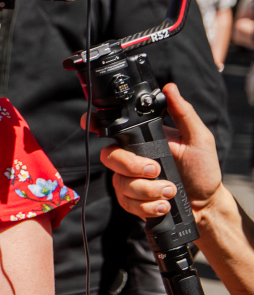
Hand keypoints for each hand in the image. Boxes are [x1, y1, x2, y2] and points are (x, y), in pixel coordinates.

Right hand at [98, 83, 223, 220]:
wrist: (205, 203)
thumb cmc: (202, 169)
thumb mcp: (198, 138)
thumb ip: (183, 113)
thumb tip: (170, 88)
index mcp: (143, 140)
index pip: (111, 129)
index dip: (95, 124)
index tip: (89, 123)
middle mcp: (130, 158)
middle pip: (110, 156)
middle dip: (133, 166)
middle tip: (157, 170)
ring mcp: (127, 179)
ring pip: (120, 182)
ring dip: (148, 190)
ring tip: (170, 191)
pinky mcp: (129, 200)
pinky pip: (126, 201)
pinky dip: (147, 206)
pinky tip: (163, 204)